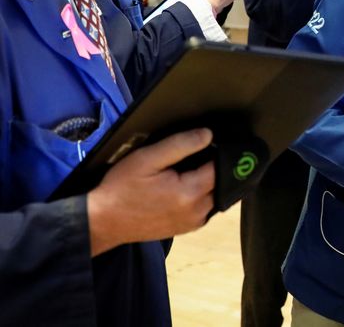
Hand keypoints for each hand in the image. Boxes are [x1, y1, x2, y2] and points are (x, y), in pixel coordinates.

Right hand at [87, 128, 215, 255]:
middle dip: (213, 167)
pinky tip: (182, 186)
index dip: (219, 152)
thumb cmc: (121, 188)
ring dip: (207, 182)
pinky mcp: (187, 228)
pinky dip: (200, 195)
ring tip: (187, 171)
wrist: (103, 222)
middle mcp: (198, 211)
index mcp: (190, 193)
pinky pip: (205, 206)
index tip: (210, 143)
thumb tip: (208, 135)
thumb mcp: (147, 159)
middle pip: (221, 182)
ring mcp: (193, 223)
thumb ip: (180, 145)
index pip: (221, 167)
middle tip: (195, 157)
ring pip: (215, 195)